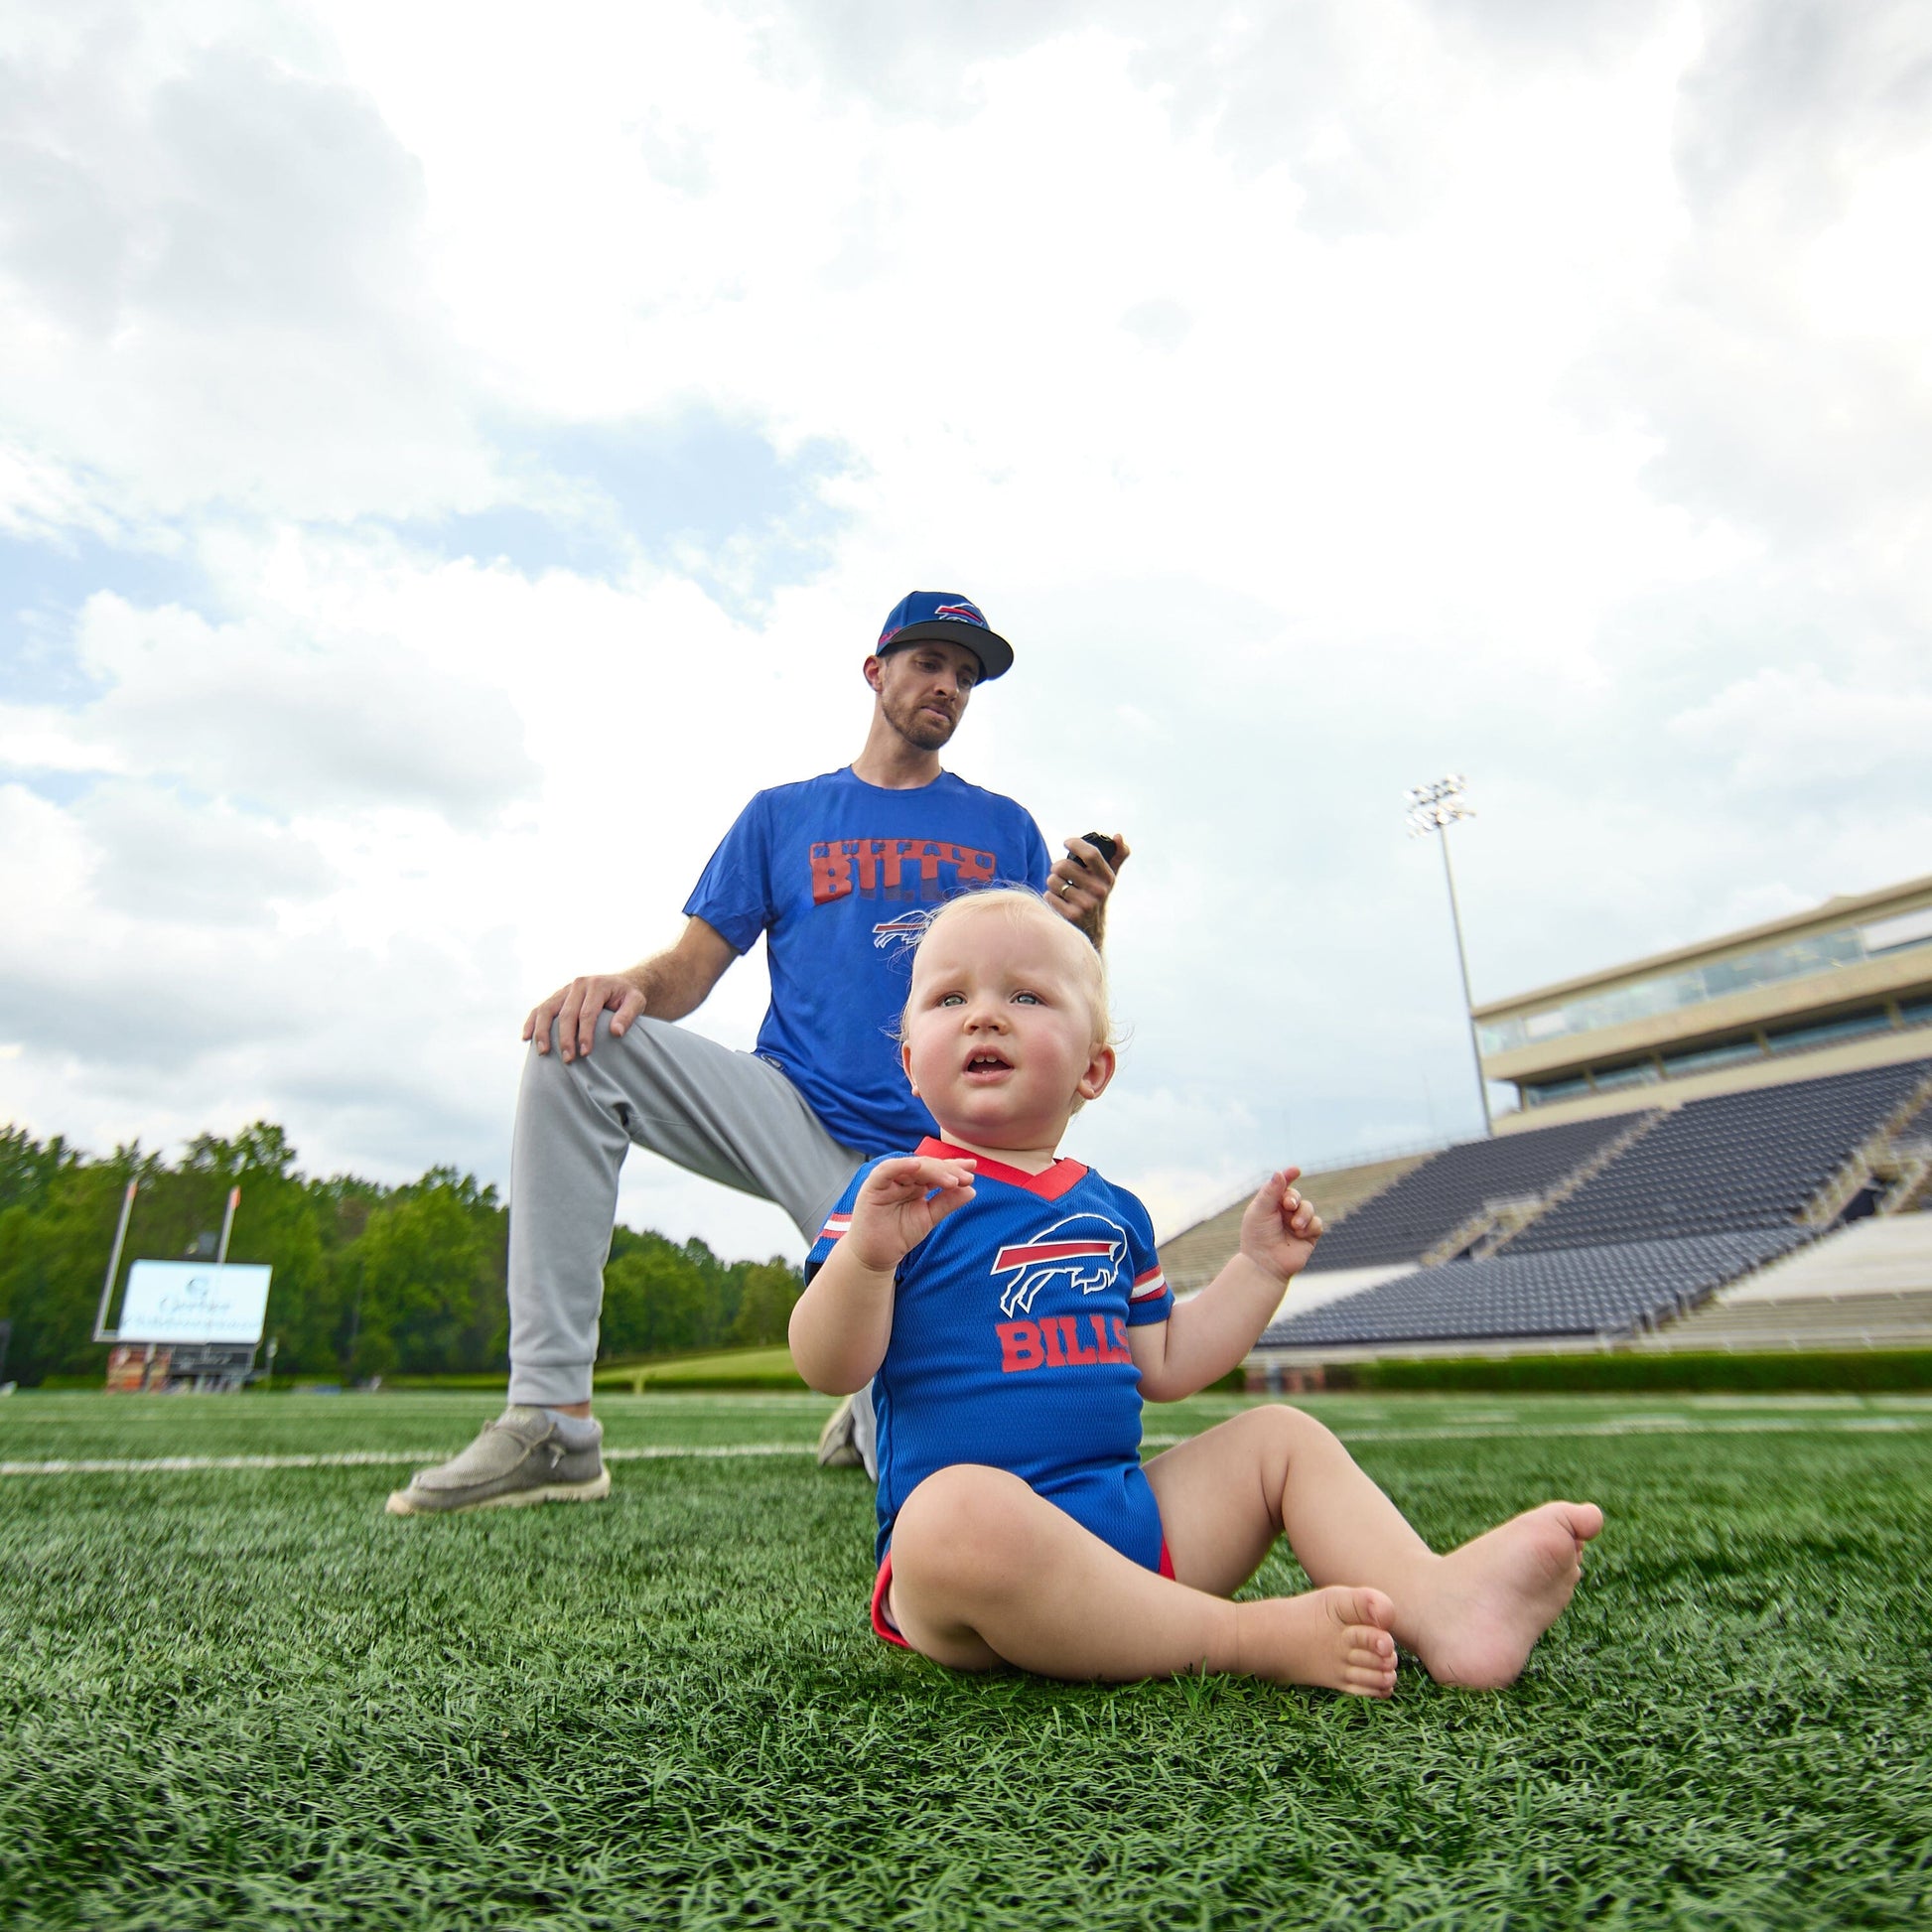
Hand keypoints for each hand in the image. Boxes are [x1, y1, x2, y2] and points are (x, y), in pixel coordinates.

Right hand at [523, 975, 646, 1061]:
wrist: (620, 983)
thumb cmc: (628, 996)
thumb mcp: (636, 1002)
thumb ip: (627, 1015)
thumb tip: (615, 1032)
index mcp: (596, 985)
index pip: (587, 1013)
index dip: (585, 1034)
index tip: (585, 1053)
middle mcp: (577, 985)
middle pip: (566, 1014)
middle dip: (565, 1038)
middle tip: (568, 1059)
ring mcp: (564, 990)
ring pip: (547, 1009)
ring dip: (543, 1031)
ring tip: (543, 1052)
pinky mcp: (557, 996)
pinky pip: (540, 1008)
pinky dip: (531, 1022)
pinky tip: (526, 1037)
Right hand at [844, 1154, 978, 1271]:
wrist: (875, 1256)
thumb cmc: (898, 1235)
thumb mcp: (928, 1218)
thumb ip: (947, 1203)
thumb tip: (972, 1190)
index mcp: (915, 1183)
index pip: (937, 1170)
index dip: (954, 1168)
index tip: (973, 1169)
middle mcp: (902, 1178)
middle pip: (927, 1166)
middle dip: (948, 1170)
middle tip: (966, 1178)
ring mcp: (887, 1180)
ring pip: (911, 1166)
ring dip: (933, 1170)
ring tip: (952, 1181)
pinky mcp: (873, 1186)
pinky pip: (886, 1171)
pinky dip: (901, 1166)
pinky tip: (917, 1167)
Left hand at [1047, 830, 1129, 929]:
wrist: (1093, 931)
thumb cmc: (1097, 896)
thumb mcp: (1109, 878)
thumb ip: (1117, 856)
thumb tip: (1118, 835)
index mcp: (1107, 878)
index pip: (1091, 854)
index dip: (1075, 843)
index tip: (1067, 842)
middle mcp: (1099, 891)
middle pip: (1064, 866)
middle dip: (1056, 866)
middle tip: (1059, 871)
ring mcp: (1085, 905)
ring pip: (1053, 880)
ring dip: (1053, 882)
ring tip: (1061, 888)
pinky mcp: (1071, 916)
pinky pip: (1049, 895)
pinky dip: (1050, 896)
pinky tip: (1059, 902)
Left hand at [1238, 1168, 1324, 1284]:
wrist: (1266, 1264)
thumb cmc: (1258, 1237)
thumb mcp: (1261, 1211)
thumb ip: (1271, 1192)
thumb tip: (1279, 1172)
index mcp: (1269, 1204)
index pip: (1280, 1185)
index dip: (1288, 1176)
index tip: (1296, 1170)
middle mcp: (1284, 1212)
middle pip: (1296, 1195)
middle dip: (1294, 1198)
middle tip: (1289, 1205)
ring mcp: (1297, 1223)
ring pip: (1308, 1208)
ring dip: (1303, 1215)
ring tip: (1295, 1226)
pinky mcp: (1309, 1235)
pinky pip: (1317, 1223)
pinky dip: (1310, 1227)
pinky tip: (1300, 1235)